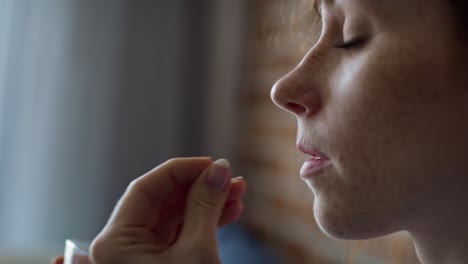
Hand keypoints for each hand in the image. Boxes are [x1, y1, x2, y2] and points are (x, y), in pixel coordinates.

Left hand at [88, 157, 246, 263]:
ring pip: (173, 218)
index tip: (212, 163)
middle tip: (229, 178)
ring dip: (205, 204)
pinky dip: (202, 223)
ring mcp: (138, 257)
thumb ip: (205, 206)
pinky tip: (228, 213)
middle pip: (161, 201)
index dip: (181, 170)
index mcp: (114, 243)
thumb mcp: (196, 252)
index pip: (146, 189)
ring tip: (237, 194)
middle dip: (198, 187)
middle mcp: (120, 247)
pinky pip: (178, 235)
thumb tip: (218, 171)